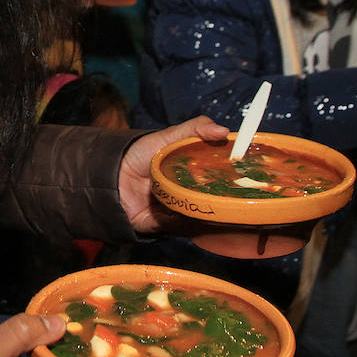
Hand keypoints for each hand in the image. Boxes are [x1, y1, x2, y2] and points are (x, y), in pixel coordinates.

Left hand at [118, 116, 228, 233]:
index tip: (248, 171)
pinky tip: (193, 213)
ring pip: (203, 214)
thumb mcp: (168, 137)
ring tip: (218, 202)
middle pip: (215, 197)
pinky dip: (188, 221)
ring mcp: (180, 209)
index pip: (220, 175)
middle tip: (238, 191)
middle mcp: (190, 192)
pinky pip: (184, 227)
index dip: (233, 174)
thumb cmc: (139, 154)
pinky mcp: (168, 225)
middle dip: (225, 196)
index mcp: (195, 172)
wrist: (109, 177)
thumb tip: (224, 131)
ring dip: (209, 210)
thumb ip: (194, 129)